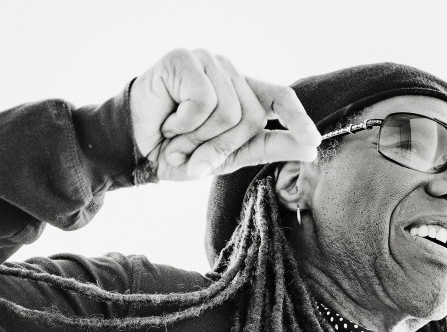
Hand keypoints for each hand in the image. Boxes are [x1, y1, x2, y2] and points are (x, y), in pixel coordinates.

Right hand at [129, 48, 320, 180]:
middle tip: (193, 155)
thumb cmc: (177, 151)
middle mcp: (228, 73)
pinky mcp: (183, 59)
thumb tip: (310, 148)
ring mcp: (207, 62)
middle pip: (252, 117)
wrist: (133, 150)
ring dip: (199, 139)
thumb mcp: (227, 158)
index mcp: (241, 94)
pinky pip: (203, 102)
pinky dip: (184, 124)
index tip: (313, 142)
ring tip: (178, 139)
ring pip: (229, 112)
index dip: (298, 118)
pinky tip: (168, 121)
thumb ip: (266, 148)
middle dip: (221, 147)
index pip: (279, 97)